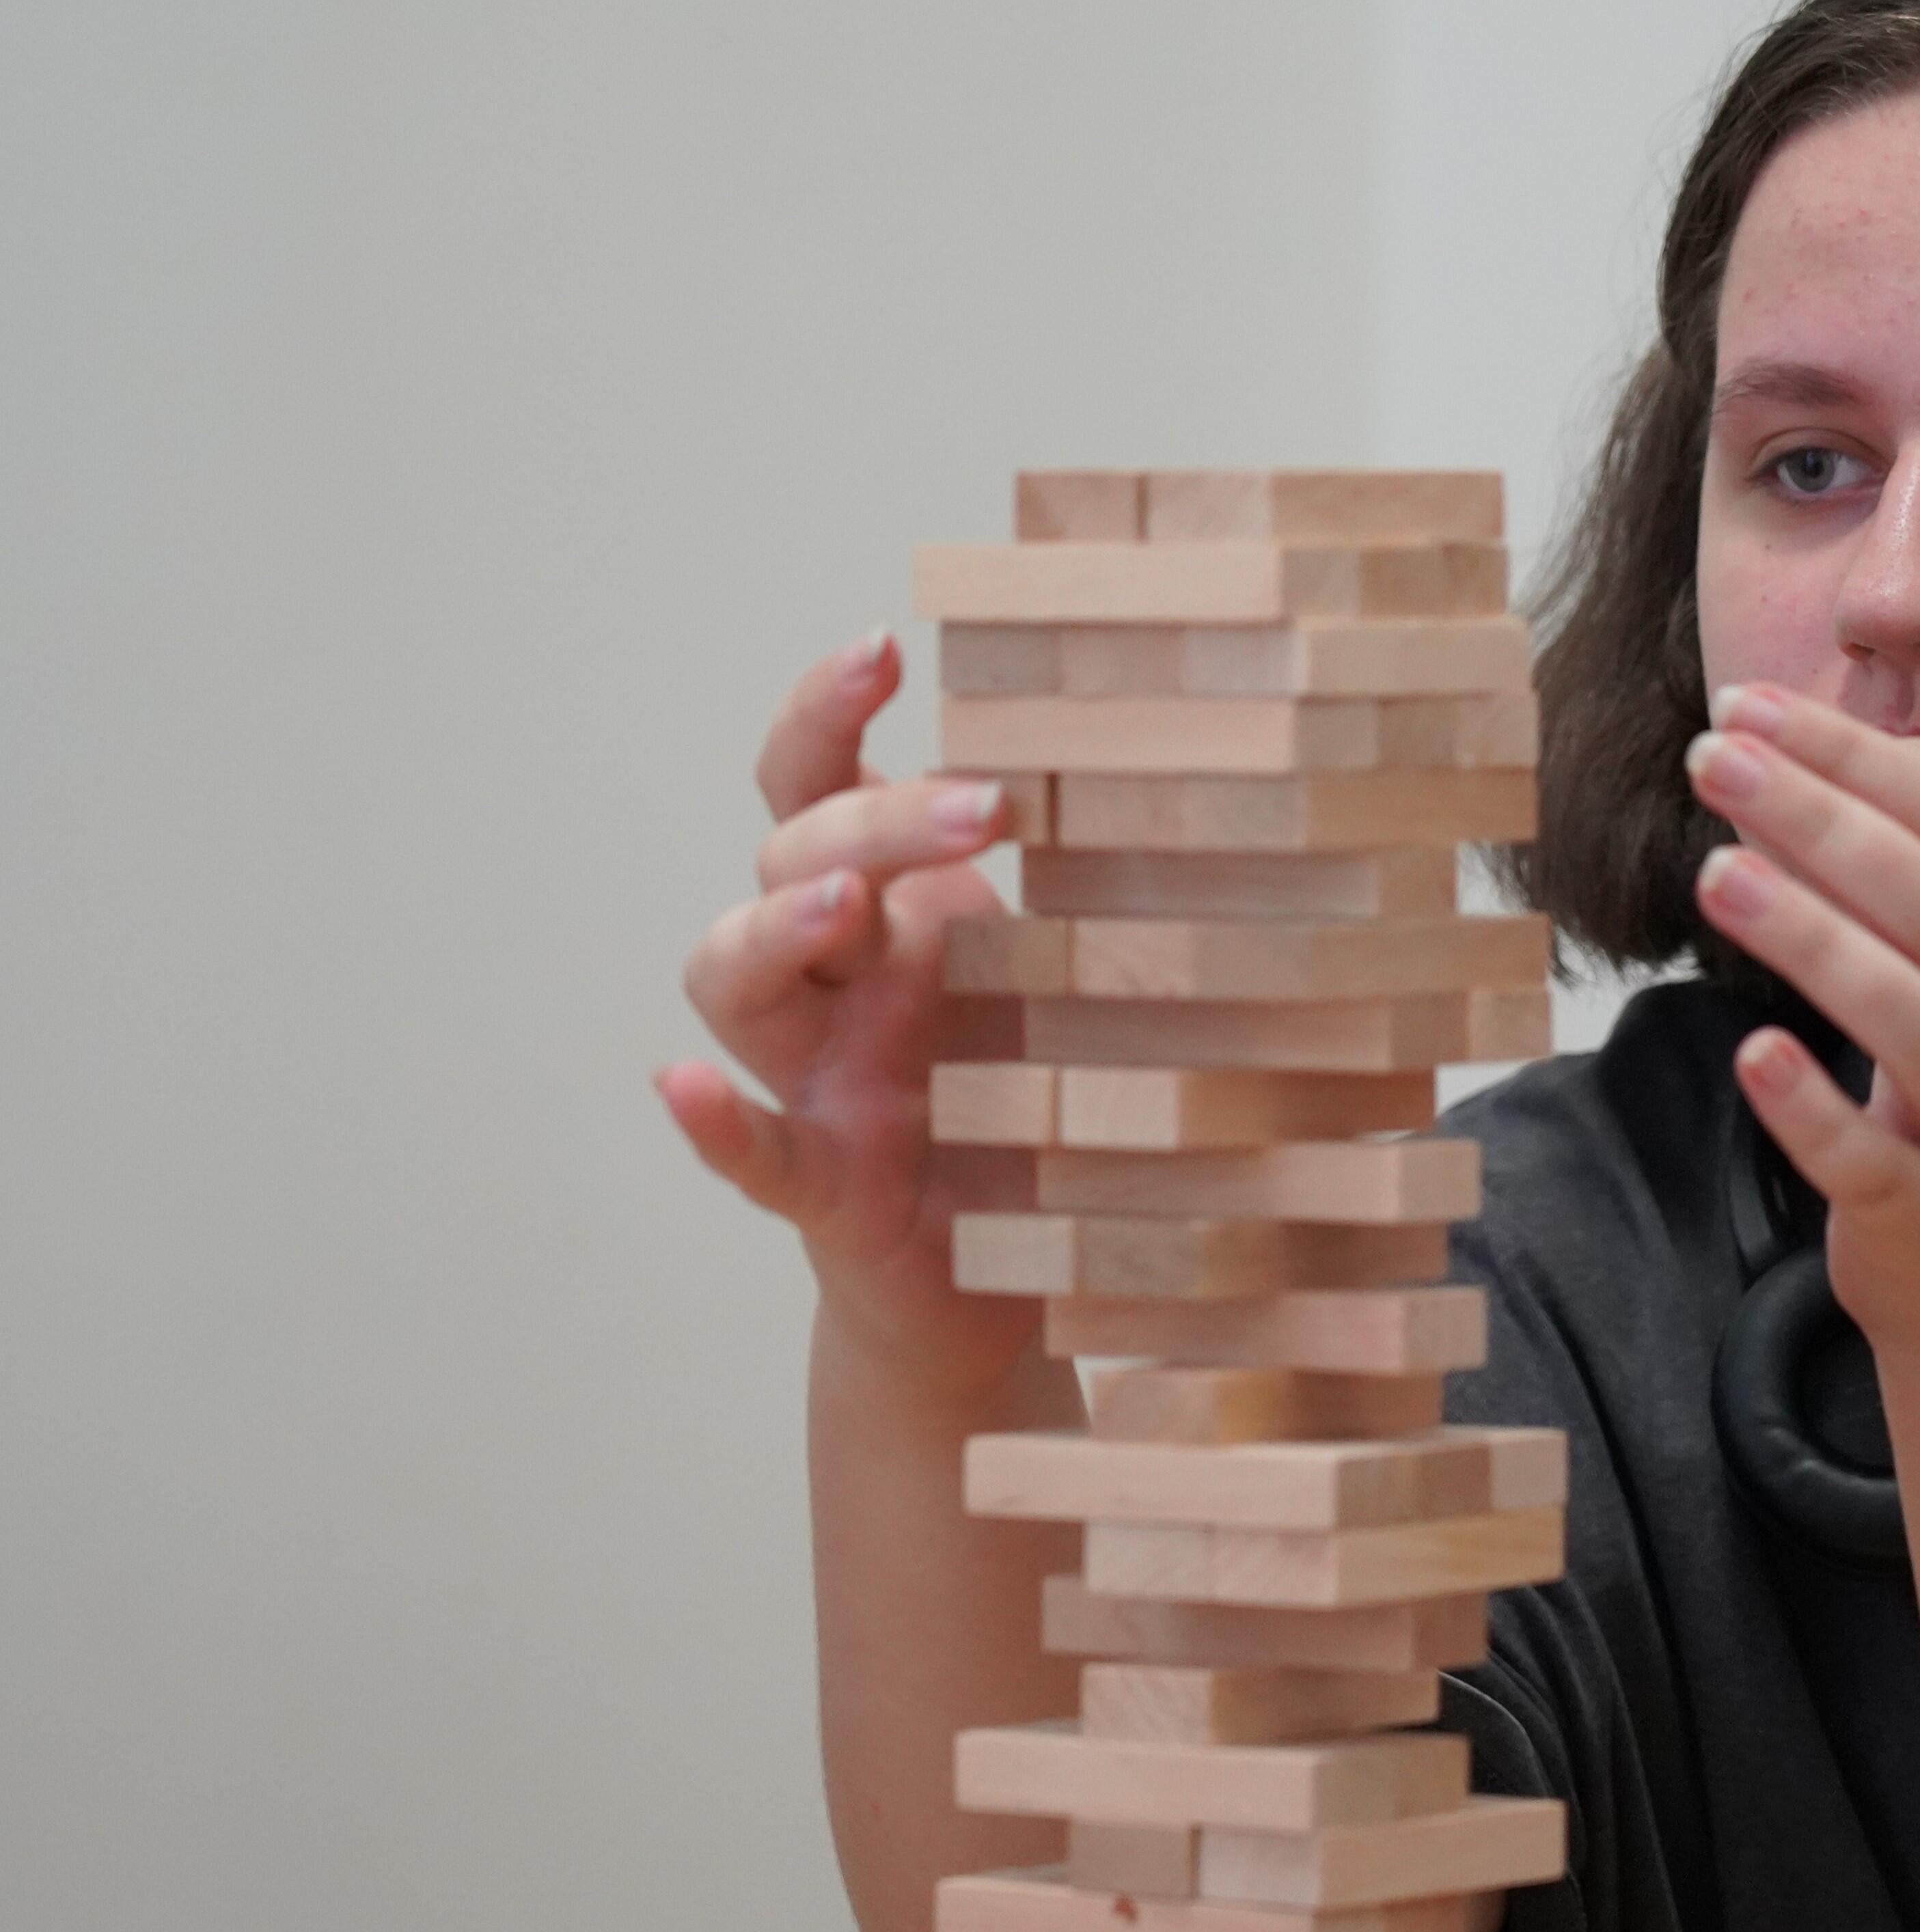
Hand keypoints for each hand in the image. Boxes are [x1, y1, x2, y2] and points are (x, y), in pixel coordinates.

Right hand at [658, 631, 1035, 1401]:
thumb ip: (1109, 895)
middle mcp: (838, 982)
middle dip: (873, 819)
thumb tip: (1227, 785)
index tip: (880, 649)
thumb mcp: (1077, 981)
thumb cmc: (1035, 1104)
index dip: (826, 711)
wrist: (1010, 1281)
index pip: (820, 782)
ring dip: (773, 930)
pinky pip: (754, 1152)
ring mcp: (819, 1080)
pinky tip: (680, 1090)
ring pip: (736, 981)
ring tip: (837, 905)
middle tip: (987, 806)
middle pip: (792, 859)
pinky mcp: (826, 1187)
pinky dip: (713, 1126)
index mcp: (897, 913)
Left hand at [1682, 683, 1919, 1360]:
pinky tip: (1754, 1057)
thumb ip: (1907, 873)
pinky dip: (1818, 1111)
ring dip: (1818, 942)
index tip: (1749, 706)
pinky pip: (1880, 1163)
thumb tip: (1804, 752)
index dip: (1857, 755)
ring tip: (1716, 876)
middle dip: (1824, 818)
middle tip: (1711, 760)